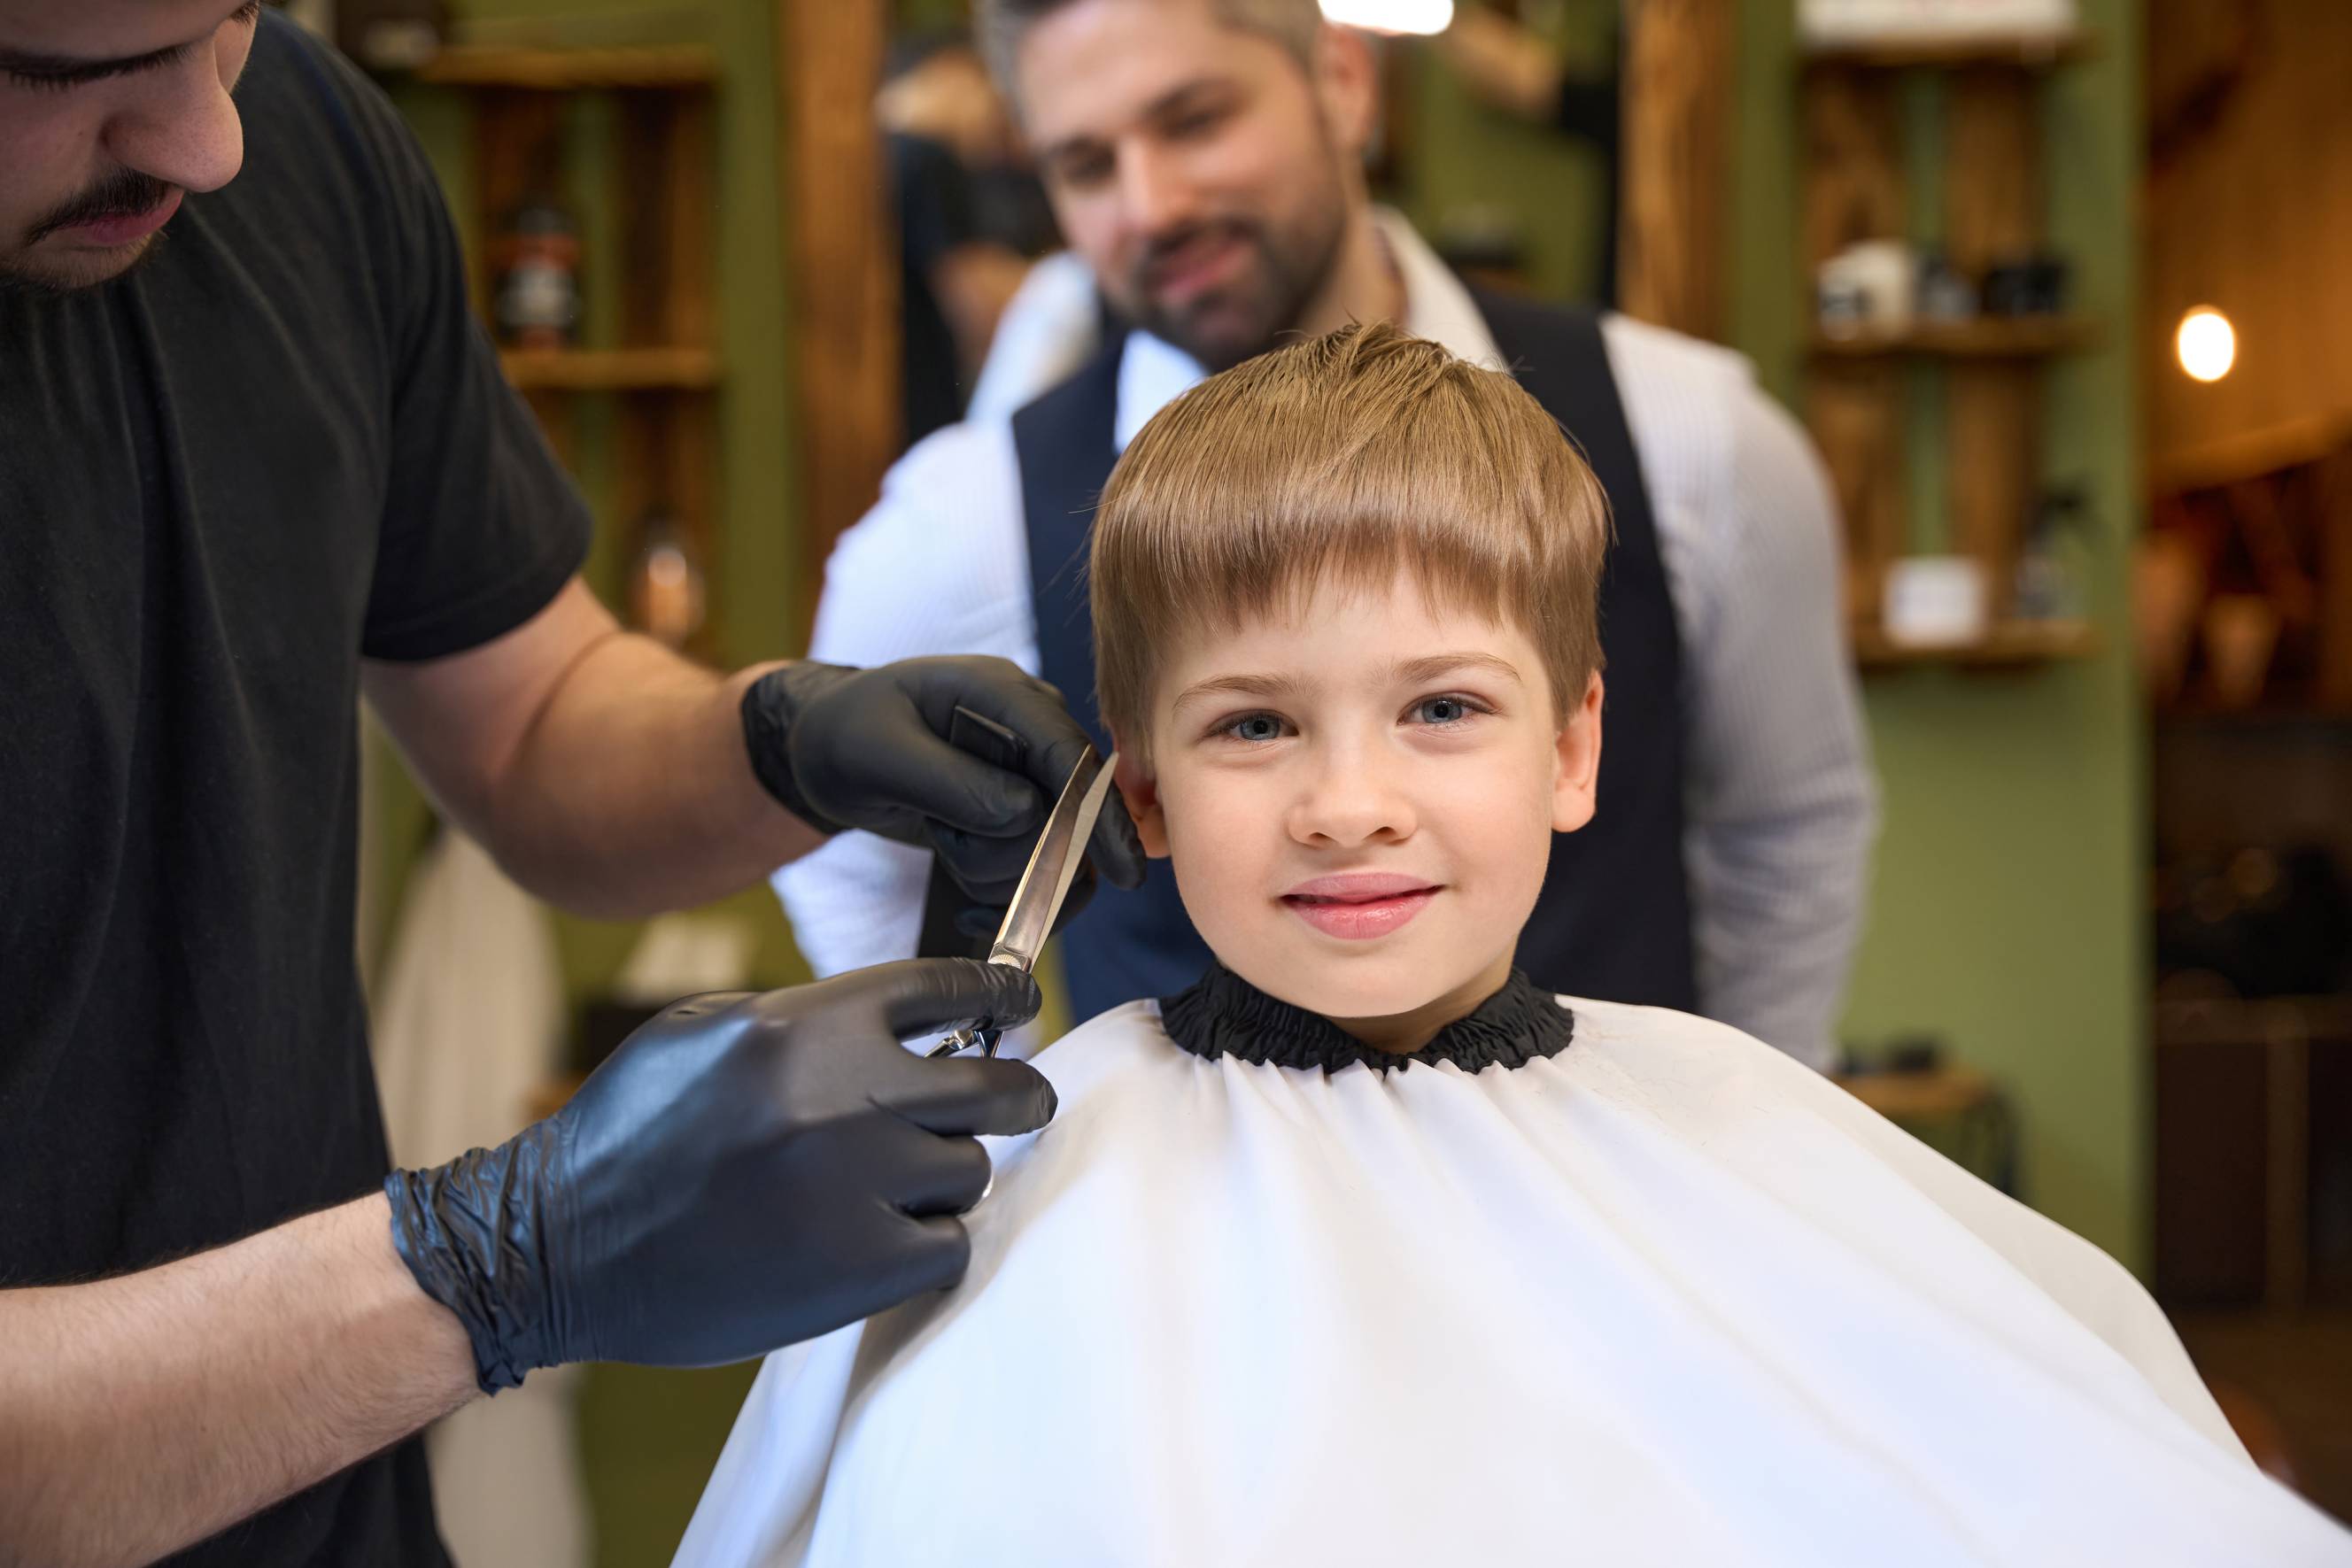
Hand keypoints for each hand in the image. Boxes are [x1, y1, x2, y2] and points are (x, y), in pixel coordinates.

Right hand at [384, 959, 1051, 1387]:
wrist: (557, 1247)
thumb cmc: (625, 1136)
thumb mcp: (701, 1035)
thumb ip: (803, 1021)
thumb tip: (899, 1025)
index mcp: (805, 1026)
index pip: (944, 989)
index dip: (995, 994)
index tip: (1019, 1002)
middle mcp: (844, 1096)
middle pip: (993, 1085)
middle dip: (1018, 1091)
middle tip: (1024, 1100)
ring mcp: (857, 1184)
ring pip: (969, 1169)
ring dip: (944, 1177)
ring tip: (893, 1188)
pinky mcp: (858, 1267)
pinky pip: (948, 1245)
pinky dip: (927, 1244)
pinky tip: (885, 1240)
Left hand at [741, 656, 1146, 906]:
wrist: (829, 750)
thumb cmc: (846, 735)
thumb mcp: (880, 752)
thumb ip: (951, 781)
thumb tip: (1025, 815)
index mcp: (1003, 694)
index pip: (1070, 755)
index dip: (1100, 815)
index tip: (1123, 873)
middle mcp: (1031, 731)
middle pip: (1067, 818)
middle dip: (1008, 857)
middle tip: (944, 840)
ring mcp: (1031, 775)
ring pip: (1057, 857)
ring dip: (997, 877)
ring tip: (945, 845)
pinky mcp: (1024, 814)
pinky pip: (1045, 874)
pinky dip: (1009, 901)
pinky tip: (969, 906)